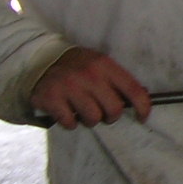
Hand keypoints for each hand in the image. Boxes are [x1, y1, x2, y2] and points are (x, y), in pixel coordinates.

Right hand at [30, 46, 151, 128]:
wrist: (40, 60)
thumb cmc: (76, 66)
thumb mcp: (99, 64)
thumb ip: (117, 80)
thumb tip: (142, 98)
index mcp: (104, 64)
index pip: (132, 89)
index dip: (143, 106)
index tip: (142, 117)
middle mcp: (88, 74)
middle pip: (113, 109)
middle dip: (110, 116)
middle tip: (102, 112)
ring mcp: (69, 86)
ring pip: (93, 118)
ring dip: (89, 120)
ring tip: (83, 111)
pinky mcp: (51, 98)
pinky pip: (70, 122)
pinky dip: (70, 122)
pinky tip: (66, 111)